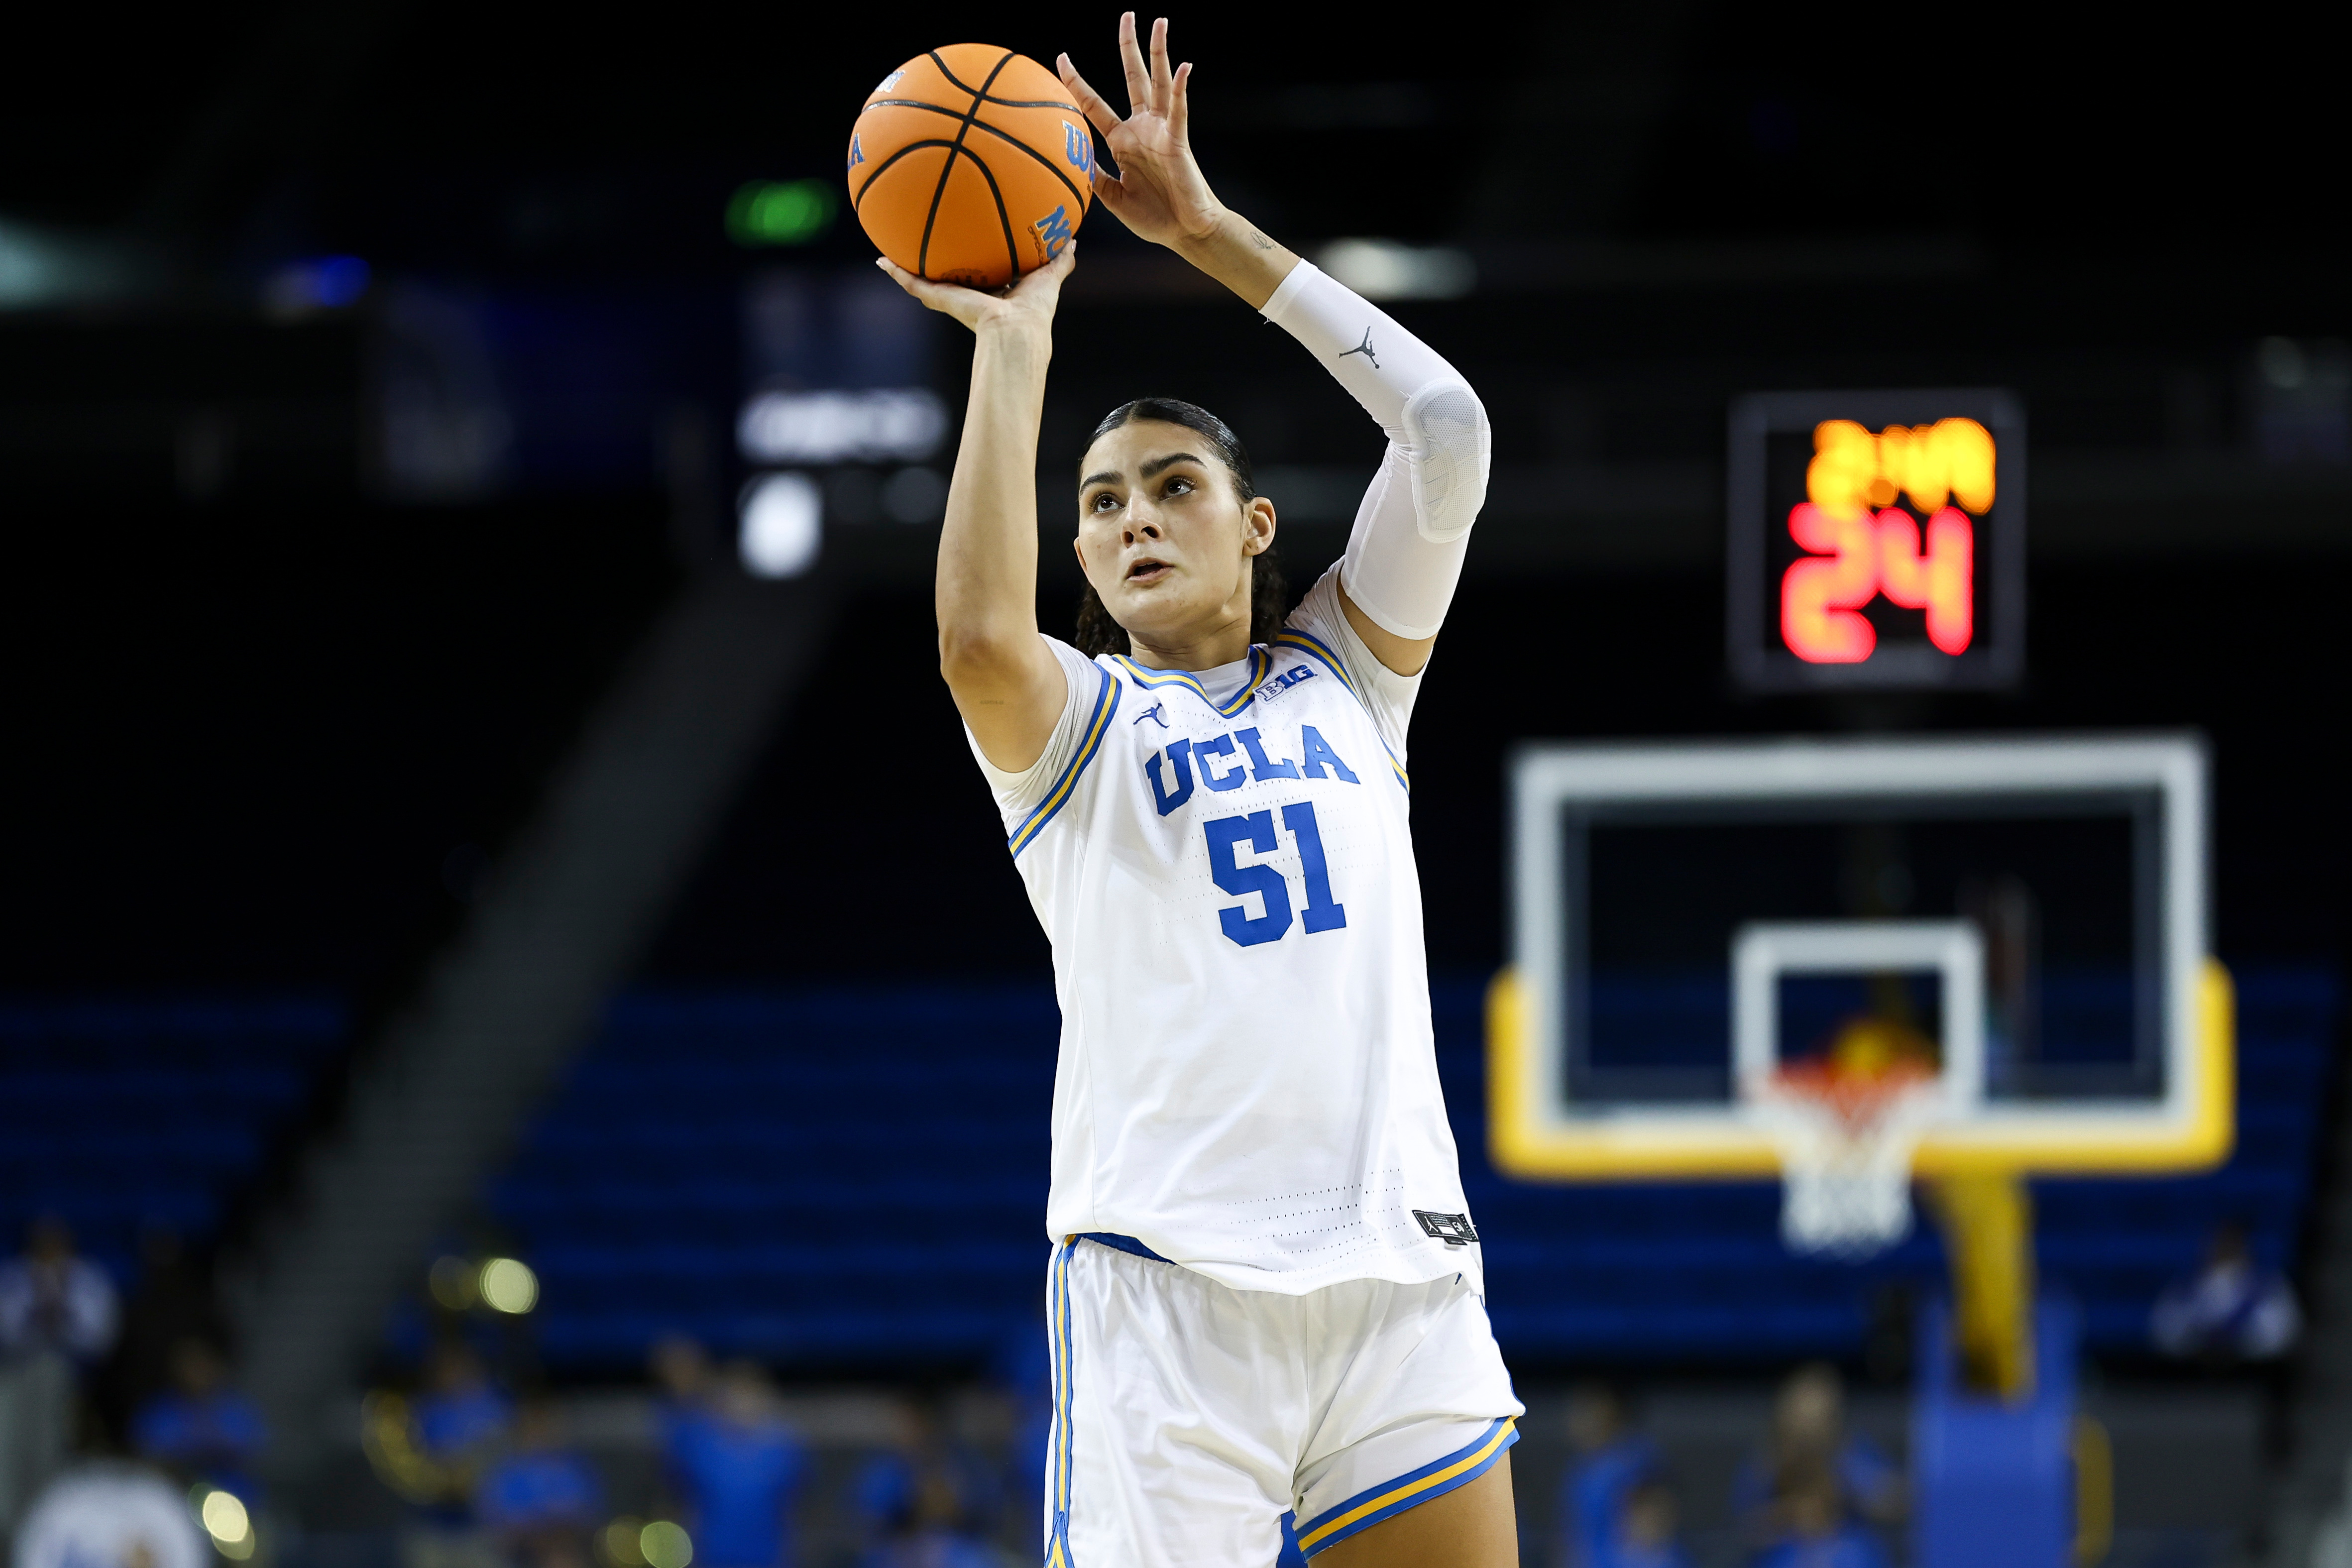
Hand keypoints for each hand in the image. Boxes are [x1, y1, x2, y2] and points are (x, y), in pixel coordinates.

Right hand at [876, 243, 1075, 335]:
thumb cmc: (1035, 311)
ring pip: (925, 282)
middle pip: (949, 278)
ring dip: (907, 269)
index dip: (976, 261)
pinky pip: (914, 284)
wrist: (1015, 331)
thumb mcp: (1050, 277)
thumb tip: (1072, 240)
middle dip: (937, 263)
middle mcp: (971, 296)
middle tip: (923, 245)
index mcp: (995, 294)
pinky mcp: (940, 299)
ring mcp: (953, 299)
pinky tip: (882, 261)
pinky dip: (897, 273)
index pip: (983, 275)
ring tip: (889, 254)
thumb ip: (1059, 260)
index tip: (968, 247)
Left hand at [1059, 14, 1223, 250]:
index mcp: (1122, 140)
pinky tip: (1183, 66)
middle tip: (1127, 15)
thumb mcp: (1112, 197)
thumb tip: (1067, 160)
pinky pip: (1179, 110)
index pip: (1094, 104)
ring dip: (1159, 52)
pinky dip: (1180, 88)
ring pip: (1158, 82)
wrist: (1184, 232)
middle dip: (1129, 47)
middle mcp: (1142, 127)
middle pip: (1133, 77)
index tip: (1061, 58)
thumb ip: (1092, 176)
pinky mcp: (1178, 140)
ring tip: (1159, 21)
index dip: (1077, 82)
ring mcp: (1161, 130)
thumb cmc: (1153, 216)